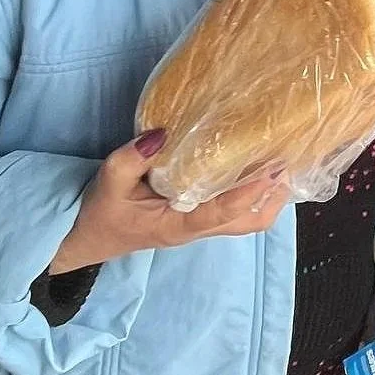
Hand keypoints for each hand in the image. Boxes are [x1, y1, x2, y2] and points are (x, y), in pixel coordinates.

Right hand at [48, 129, 291, 272]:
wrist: (86, 240)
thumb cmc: (100, 213)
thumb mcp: (108, 182)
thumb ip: (132, 158)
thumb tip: (162, 133)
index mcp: (177, 225)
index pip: (222, 212)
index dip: (250, 192)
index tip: (273, 169)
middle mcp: (196, 230)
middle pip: (248, 223)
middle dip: (273, 197)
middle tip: (289, 162)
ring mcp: (199, 227)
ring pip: (246, 221)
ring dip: (268, 196)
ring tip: (282, 162)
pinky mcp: (197, 220)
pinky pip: (234, 212)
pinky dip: (252, 193)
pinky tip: (256, 168)